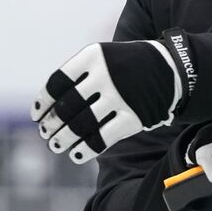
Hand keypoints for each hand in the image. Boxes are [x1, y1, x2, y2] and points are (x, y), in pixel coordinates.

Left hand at [32, 30, 197, 162]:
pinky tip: (76, 155)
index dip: (44, 101)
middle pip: (67, 106)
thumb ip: (80, 77)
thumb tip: (49, 108)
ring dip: (64, 138)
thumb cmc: (129, 65)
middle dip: (52, 123)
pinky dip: (86, 148)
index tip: (37, 114)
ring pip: (82, 124)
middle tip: (45, 133)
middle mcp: (106, 74)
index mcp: (93, 56)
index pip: (58, 82)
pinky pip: (103, 137)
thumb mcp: (104, 58)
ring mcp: (121, 96)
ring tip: (56, 145)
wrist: (174, 67)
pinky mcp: (134, 116)